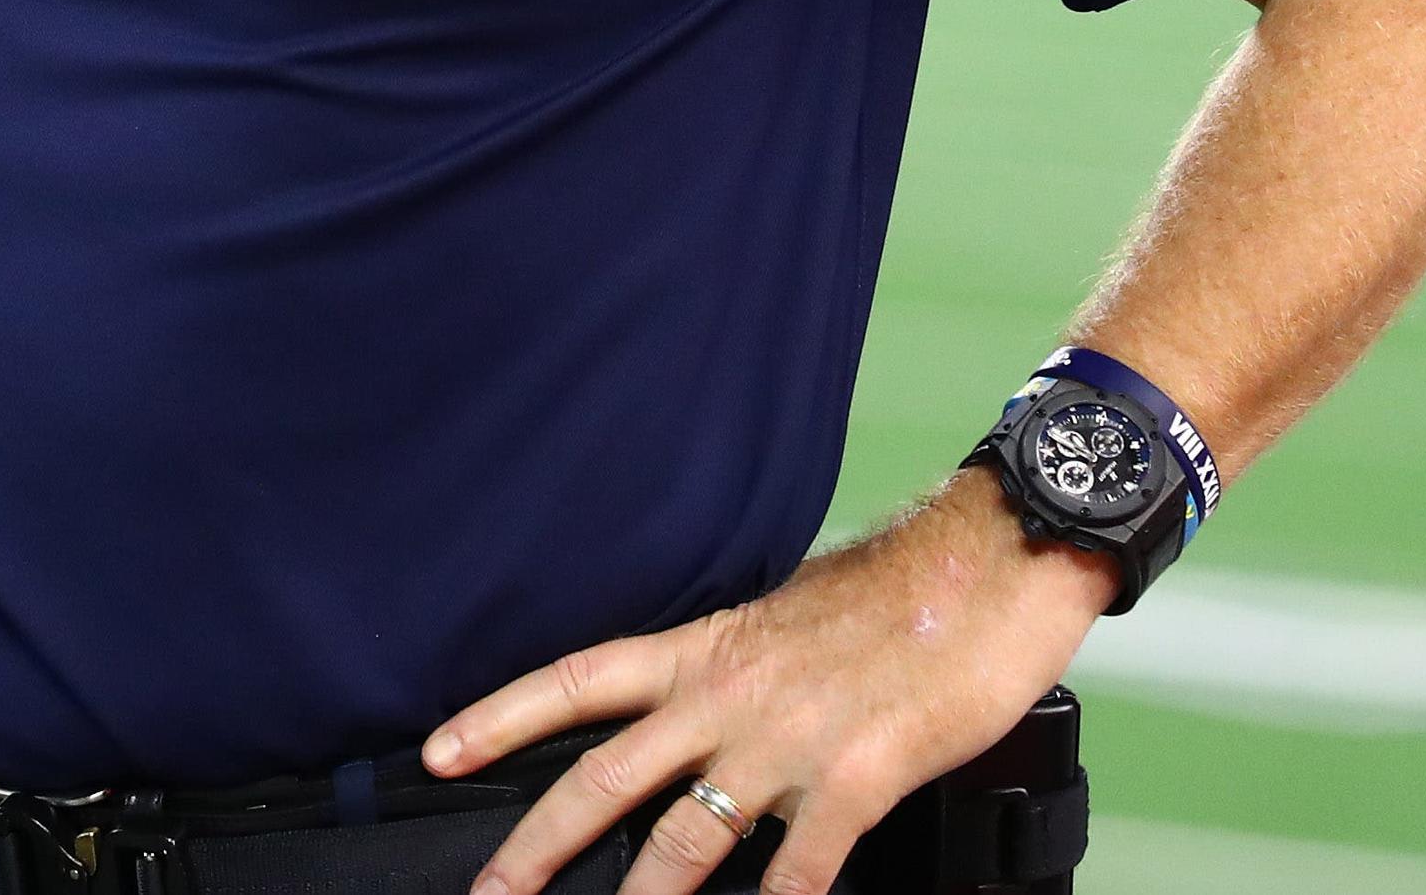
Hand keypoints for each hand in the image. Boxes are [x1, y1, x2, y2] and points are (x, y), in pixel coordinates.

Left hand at [420, 472, 1113, 894]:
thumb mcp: (791, 617)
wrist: (988, 564)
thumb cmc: (901, 592)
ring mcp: (788, 744)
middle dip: (538, 841)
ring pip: (685, 840)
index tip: (437, 749)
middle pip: (608, 776)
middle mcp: (730, 696)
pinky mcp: (856, 782)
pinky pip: (799, 872)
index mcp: (707, 648)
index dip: (502, 715)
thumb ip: (740, 668)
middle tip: (489, 889)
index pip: (580, 679)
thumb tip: (709, 703)